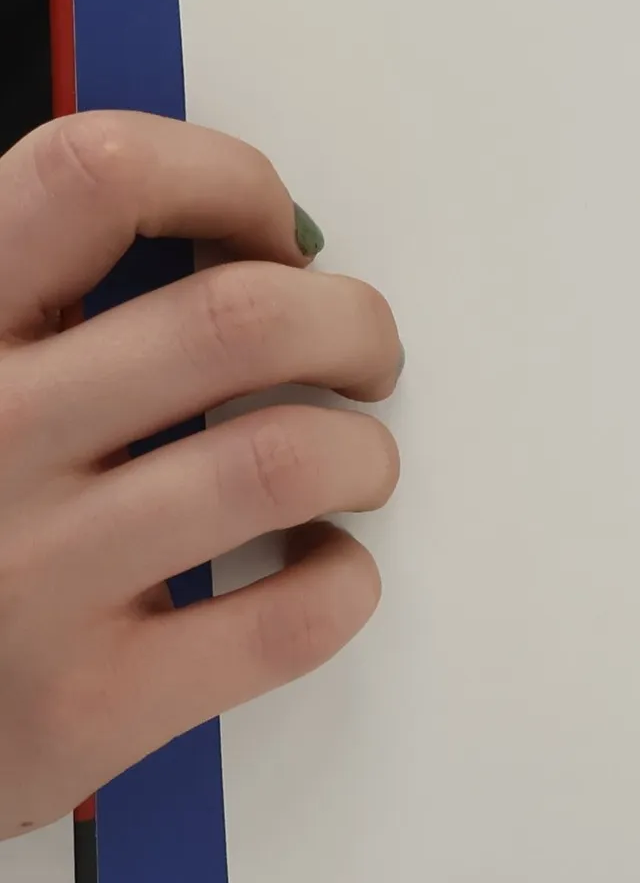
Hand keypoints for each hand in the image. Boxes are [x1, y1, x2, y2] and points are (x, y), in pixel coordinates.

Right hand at [0, 113, 400, 838]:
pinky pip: (290, 616)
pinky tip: (313, 566)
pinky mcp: (83, 707)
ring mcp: (27, 577)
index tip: (275, 233)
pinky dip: (342, 580)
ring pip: (285, 459)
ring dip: (362, 453)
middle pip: (236, 318)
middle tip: (363, 358)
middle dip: (350, 324)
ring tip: (351, 468)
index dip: (229, 183)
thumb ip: (52, 299)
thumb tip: (275, 245)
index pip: (99, 175)